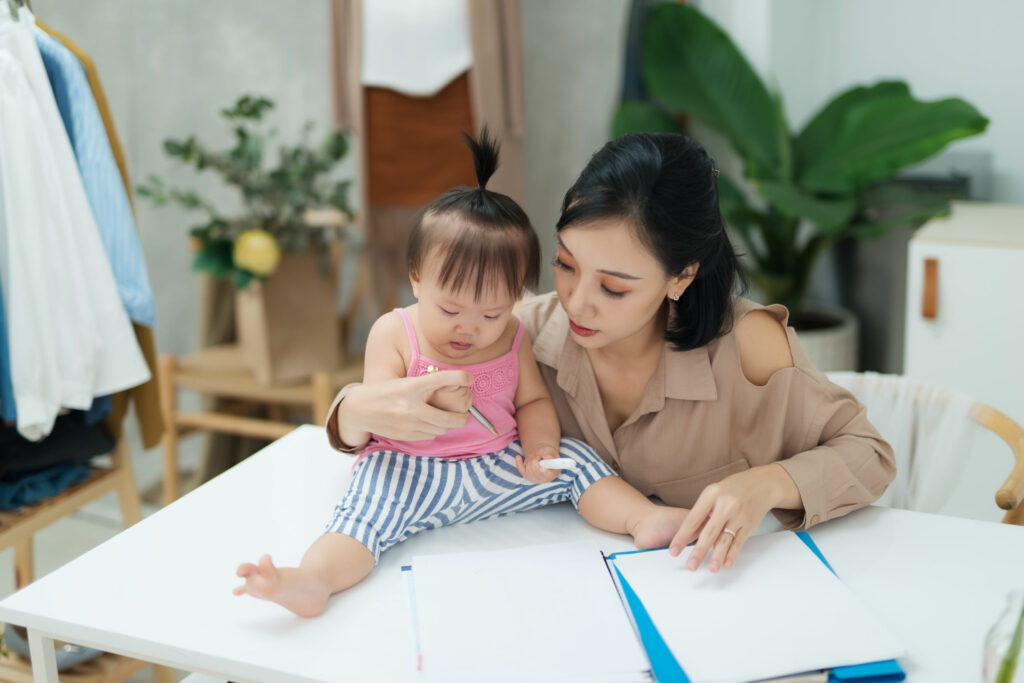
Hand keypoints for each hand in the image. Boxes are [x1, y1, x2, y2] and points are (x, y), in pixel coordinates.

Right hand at [338, 371, 473, 443]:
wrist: (359, 409)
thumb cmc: (383, 392)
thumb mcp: (403, 382)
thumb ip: (424, 385)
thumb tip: (451, 387)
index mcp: (410, 386)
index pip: (442, 379)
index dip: (460, 378)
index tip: (470, 379)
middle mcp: (411, 406)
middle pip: (449, 417)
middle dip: (463, 417)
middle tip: (466, 413)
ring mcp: (408, 423)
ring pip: (441, 429)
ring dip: (450, 425)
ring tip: (453, 419)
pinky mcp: (405, 435)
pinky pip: (429, 435)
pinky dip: (436, 430)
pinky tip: (435, 425)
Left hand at [515, 444, 559, 483]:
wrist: (541, 453)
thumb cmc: (548, 453)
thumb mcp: (551, 451)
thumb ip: (549, 455)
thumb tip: (546, 457)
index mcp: (554, 472)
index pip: (548, 475)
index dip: (544, 472)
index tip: (541, 468)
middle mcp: (545, 478)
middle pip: (536, 471)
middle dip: (536, 461)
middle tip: (539, 457)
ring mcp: (535, 478)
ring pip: (529, 470)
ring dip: (531, 460)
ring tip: (536, 458)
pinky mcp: (527, 476)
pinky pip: (521, 470)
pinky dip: (519, 463)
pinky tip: (518, 457)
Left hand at [668, 464, 795, 572]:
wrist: (762, 483)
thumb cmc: (732, 489)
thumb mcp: (714, 493)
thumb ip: (702, 512)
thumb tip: (688, 536)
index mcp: (711, 494)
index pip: (693, 519)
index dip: (682, 537)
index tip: (673, 551)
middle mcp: (725, 504)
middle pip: (709, 532)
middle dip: (699, 551)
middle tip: (691, 565)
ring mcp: (739, 514)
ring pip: (725, 539)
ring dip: (717, 556)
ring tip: (711, 568)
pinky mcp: (750, 523)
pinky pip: (739, 541)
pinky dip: (733, 553)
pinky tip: (727, 564)